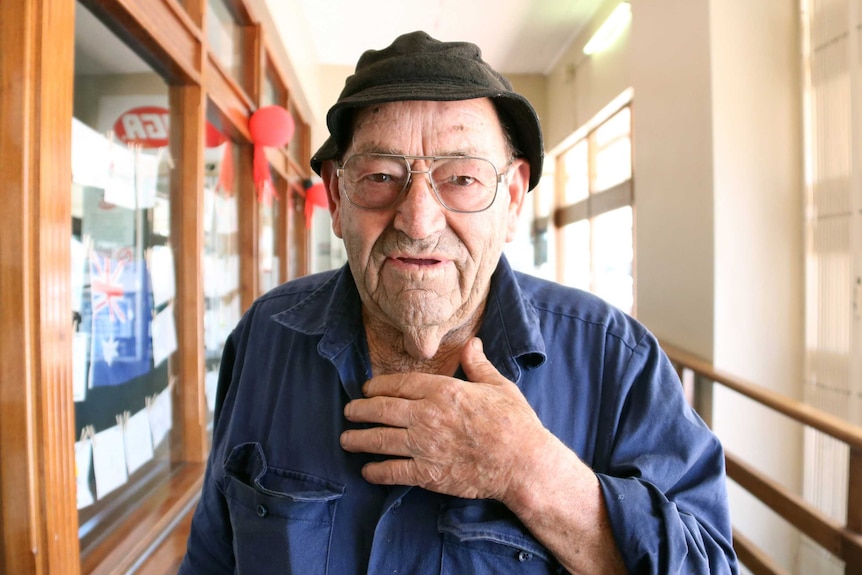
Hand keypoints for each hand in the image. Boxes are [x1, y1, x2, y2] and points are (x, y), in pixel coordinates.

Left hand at [339, 337, 552, 501]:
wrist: (523, 463)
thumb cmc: (515, 423)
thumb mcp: (498, 386)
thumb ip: (478, 364)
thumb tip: (472, 343)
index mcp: (443, 391)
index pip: (399, 384)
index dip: (377, 386)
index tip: (367, 389)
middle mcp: (427, 416)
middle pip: (382, 409)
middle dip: (360, 410)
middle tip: (349, 411)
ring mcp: (425, 446)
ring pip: (380, 440)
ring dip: (358, 439)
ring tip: (346, 439)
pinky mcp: (428, 474)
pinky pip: (393, 471)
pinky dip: (376, 471)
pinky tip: (367, 471)